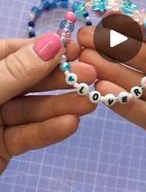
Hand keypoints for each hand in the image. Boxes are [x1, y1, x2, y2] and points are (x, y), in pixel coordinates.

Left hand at [0, 33, 96, 173]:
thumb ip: (14, 72)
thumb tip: (51, 43)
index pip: (10, 51)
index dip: (43, 49)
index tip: (74, 48)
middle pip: (26, 80)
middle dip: (59, 79)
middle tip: (91, 76)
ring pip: (30, 109)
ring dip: (60, 107)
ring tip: (90, 103)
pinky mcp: (0, 148)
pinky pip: (26, 136)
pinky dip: (47, 132)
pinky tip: (71, 125)